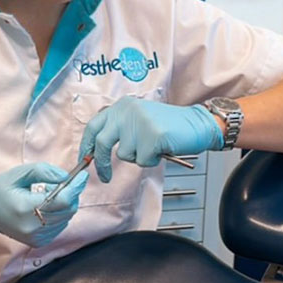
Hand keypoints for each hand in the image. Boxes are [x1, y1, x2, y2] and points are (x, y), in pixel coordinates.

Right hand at [0, 162, 87, 245]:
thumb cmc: (1, 189)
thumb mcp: (19, 173)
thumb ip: (44, 171)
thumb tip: (66, 177)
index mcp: (25, 208)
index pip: (62, 200)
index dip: (75, 187)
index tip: (82, 175)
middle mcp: (32, 227)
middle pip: (68, 210)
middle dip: (71, 194)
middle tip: (60, 183)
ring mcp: (36, 237)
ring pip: (66, 218)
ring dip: (64, 204)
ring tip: (45, 195)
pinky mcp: (38, 242)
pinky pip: (60, 226)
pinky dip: (59, 215)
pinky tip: (44, 208)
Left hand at [78, 98, 223, 182]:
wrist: (197, 124)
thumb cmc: (170, 126)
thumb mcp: (139, 119)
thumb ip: (119, 129)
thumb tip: (97, 151)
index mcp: (122, 106)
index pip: (93, 126)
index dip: (87, 145)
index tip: (85, 160)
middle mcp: (127, 111)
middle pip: (102, 143)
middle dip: (101, 163)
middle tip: (105, 176)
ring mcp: (139, 123)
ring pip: (125, 155)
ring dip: (139, 157)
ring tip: (154, 146)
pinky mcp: (151, 136)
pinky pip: (142, 160)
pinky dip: (152, 160)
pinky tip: (162, 148)